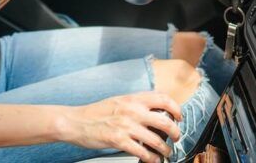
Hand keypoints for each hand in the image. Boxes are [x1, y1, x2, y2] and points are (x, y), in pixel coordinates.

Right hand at [59, 92, 181, 161]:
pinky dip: (151, 158)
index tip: (179, 117)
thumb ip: (136, 103)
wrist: (76, 121)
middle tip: (176, 137)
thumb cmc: (96, 112)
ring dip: (165, 150)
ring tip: (167, 153)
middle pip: (165, 121)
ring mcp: (126, 126)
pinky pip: (143, 152)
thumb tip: (155, 110)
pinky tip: (153, 160)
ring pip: (156, 140)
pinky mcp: (119, 140)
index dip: (176, 109)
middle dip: (175, 132)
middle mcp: (132, 110)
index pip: (163, 98)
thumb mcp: (119, 101)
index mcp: (133, 98)